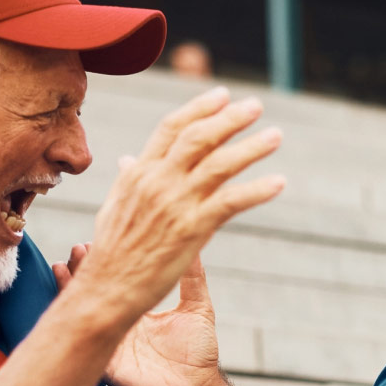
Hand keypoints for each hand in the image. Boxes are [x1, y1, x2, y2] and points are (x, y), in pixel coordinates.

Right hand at [55, 247, 220, 385]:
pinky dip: (74, 323)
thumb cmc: (199, 354)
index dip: (107, 263)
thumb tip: (197, 241)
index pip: (116, 282)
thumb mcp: (197, 306)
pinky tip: (69, 305)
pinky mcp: (104, 364)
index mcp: (136, 312)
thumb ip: (193, 277)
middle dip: (84, 270)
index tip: (101, 240)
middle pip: (94, 293)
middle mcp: (119, 325)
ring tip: (67, 265)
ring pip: (84, 313)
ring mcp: (109, 343)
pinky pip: (84, 342)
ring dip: (72, 290)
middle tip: (81, 248)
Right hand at [68, 87, 282, 325]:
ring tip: (276, 136)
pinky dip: (258, 190)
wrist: (106, 289)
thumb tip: (131, 159)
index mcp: (139, 173)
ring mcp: (175, 203)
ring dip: (252, 147)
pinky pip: (232, 201)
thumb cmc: (111, 254)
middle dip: (230, 118)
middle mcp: (157, 181)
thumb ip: (129, 180)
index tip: (222, 96)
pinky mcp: (192, 229)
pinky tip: (279, 183)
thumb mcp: (114, 207)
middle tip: (256, 106)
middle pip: (199, 136)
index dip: (199, 108)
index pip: (171, 127)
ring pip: (220, 163)